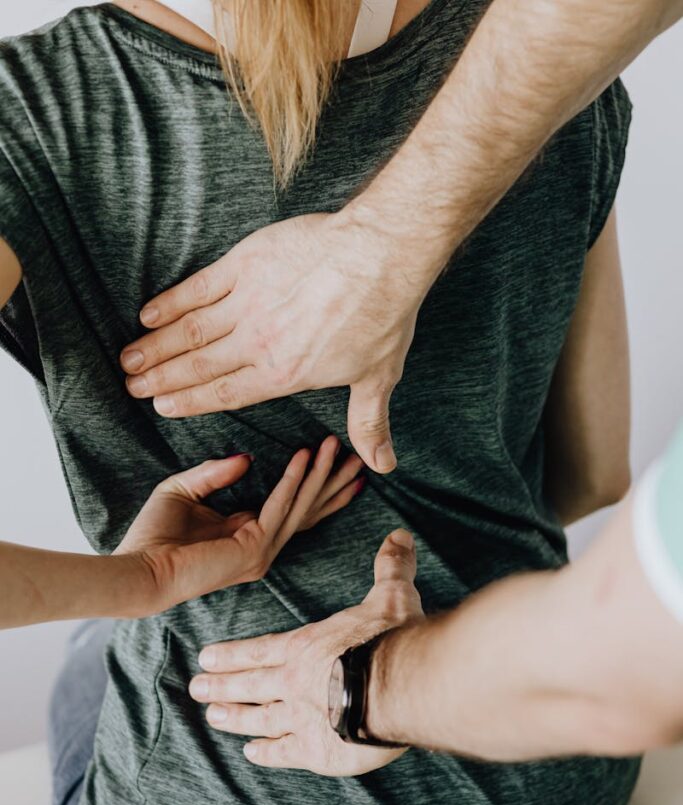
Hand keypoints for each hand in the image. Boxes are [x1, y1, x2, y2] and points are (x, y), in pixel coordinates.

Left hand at [116, 436, 362, 614]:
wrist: (139, 569)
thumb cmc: (153, 536)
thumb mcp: (184, 490)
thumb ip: (214, 473)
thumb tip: (247, 457)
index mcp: (247, 534)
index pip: (293, 508)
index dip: (316, 484)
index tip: (335, 459)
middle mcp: (261, 547)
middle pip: (309, 510)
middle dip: (334, 482)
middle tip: (359, 456)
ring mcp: (261, 552)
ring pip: (301, 507)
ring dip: (320, 475)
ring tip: (336, 446)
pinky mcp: (253, 549)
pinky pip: (279, 507)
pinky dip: (292, 480)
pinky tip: (303, 456)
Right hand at [121, 211, 426, 473]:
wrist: (380, 255)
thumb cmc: (382, 317)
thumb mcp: (377, 378)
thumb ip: (368, 423)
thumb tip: (382, 465)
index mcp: (283, 374)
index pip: (225, 394)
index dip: (190, 401)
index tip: (162, 406)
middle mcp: (257, 343)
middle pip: (198, 365)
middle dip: (161, 378)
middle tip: (132, 387)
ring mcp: (247, 303)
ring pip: (190, 331)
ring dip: (156, 346)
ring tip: (129, 358)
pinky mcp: (245, 265)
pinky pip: (198, 287)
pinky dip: (171, 302)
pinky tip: (148, 313)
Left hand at [189, 529, 423, 775]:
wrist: (400, 686)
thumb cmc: (392, 639)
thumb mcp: (391, 596)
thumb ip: (390, 568)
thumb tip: (399, 535)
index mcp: (305, 647)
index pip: (260, 650)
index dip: (232, 655)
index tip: (205, 657)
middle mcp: (293, 682)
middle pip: (249, 684)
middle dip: (220, 686)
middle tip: (195, 689)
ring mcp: (300, 718)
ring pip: (258, 718)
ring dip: (234, 718)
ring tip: (213, 718)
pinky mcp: (315, 750)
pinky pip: (283, 752)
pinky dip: (266, 752)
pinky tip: (252, 753)